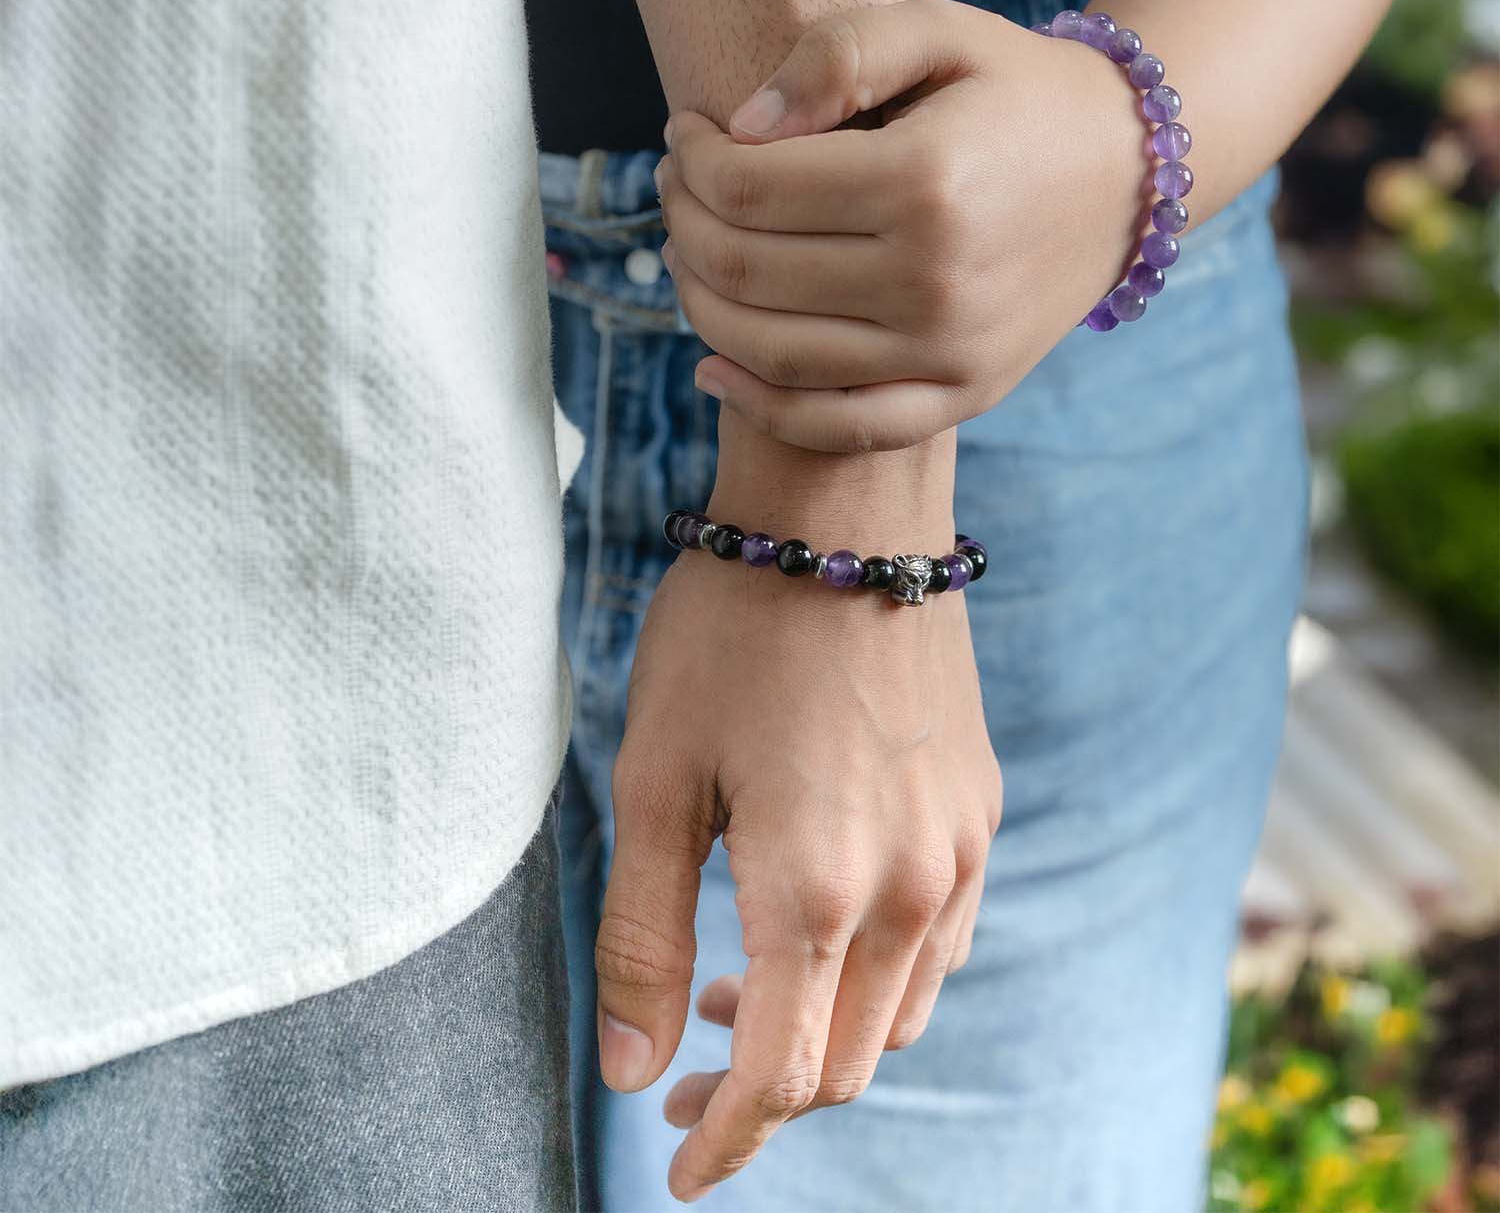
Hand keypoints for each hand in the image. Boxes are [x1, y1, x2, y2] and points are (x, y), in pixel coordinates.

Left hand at [593, 534, 1000, 1201]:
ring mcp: (959, 850)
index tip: (677, 1172)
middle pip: (847, 1062)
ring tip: (738, 998)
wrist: (846, 516)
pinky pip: (943, 941)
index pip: (781, 1078)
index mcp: (817, 890)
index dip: (727, 1141)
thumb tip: (629, 1071)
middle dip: (764, 1097)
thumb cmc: (730, 635)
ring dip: (824, 1038)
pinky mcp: (980, 809)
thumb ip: (641, 933)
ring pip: (903, 1012)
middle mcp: (910, 888)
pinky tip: (822, 929)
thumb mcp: (656, 778)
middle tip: (685, 1077)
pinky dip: (880, 977)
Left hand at [656, 0, 1149, 451]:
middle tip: (675, 189)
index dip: (693, 161)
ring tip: (688, 254)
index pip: (749, 189)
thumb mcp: (941, 29)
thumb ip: (839, 53)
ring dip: (700, 303)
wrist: (1127, 173)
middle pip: (747, 270)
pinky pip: (837, 426)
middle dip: (684, 223)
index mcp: (926, 181)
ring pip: (772, 352)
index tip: (683, 134)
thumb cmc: (1017, 92)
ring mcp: (951, 352)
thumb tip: (739, 128)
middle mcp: (936, 281)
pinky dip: (761, 407)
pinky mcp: (963, 395)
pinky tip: (712, 369)